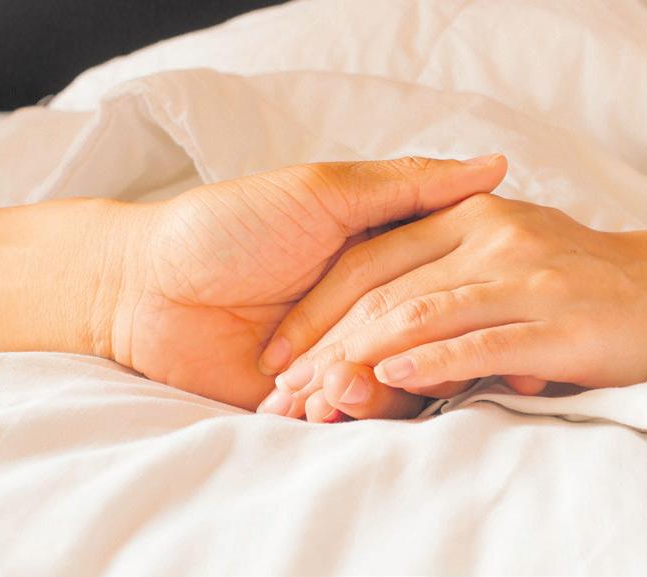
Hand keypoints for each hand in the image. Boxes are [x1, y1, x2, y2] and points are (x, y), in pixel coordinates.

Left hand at [107, 156, 507, 410]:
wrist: (144, 288)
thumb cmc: (229, 225)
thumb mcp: (322, 191)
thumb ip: (407, 186)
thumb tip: (495, 165)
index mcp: (382, 250)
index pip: (448, 273)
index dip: (472, 290)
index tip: (502, 302)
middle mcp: (371, 303)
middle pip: (428, 335)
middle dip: (418, 349)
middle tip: (398, 354)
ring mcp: (344, 351)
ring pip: (398, 379)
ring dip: (375, 383)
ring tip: (338, 382)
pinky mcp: (314, 396)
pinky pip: (353, 413)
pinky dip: (344, 411)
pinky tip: (317, 403)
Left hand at [257, 193, 646, 420]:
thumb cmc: (587, 269)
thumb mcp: (508, 239)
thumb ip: (446, 254)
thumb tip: (384, 303)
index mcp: (467, 215)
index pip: (373, 260)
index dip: (321, 307)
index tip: (284, 353)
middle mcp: (490, 237)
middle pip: (387, 292)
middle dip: (329, 344)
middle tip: (288, 388)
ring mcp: (525, 277)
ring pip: (422, 314)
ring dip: (362, 358)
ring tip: (320, 394)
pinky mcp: (558, 321)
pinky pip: (481, 340)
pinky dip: (431, 359)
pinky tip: (392, 377)